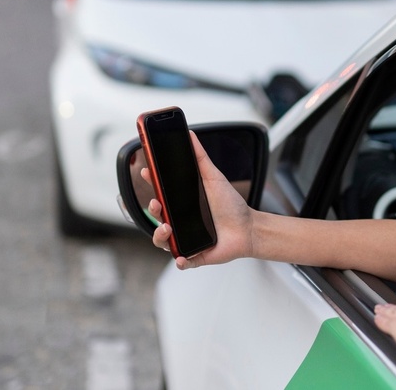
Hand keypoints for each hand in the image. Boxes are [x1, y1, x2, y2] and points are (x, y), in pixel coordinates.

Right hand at [147, 131, 255, 269]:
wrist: (248, 228)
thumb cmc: (230, 204)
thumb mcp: (214, 177)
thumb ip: (200, 157)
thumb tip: (190, 135)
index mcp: (181, 202)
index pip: (160, 192)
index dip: (151, 183)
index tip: (147, 171)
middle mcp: (179, 221)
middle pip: (157, 216)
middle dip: (152, 210)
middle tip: (158, 203)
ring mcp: (185, 239)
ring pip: (163, 240)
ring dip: (160, 236)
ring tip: (168, 228)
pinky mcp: (194, 255)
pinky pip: (181, 260)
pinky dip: (180, 260)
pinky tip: (182, 257)